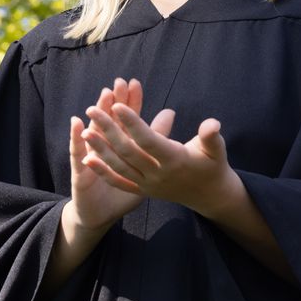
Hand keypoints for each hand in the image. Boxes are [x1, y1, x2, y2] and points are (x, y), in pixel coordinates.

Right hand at [65, 78, 148, 231]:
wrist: (99, 215)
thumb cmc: (124, 189)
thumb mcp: (147, 165)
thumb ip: (157, 138)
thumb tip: (170, 113)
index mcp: (120, 144)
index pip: (125, 118)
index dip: (129, 102)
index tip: (134, 83)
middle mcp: (103, 146)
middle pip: (109, 120)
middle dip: (113, 101)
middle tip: (119, 82)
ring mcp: (89, 157)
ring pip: (94, 133)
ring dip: (98, 115)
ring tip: (102, 97)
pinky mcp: (80, 172)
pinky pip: (77, 154)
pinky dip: (76, 138)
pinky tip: (77, 124)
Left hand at [82, 80, 238, 217]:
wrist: (208, 195)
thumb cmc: (212, 165)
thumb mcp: (216, 150)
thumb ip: (211, 136)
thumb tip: (212, 124)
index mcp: (175, 160)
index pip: (149, 140)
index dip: (133, 123)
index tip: (117, 105)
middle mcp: (158, 174)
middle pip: (129, 151)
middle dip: (109, 130)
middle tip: (92, 109)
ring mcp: (148, 185)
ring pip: (120, 167)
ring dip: (101, 150)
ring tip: (84, 131)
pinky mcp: (142, 192)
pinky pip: (119, 182)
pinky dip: (103, 172)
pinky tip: (87, 159)